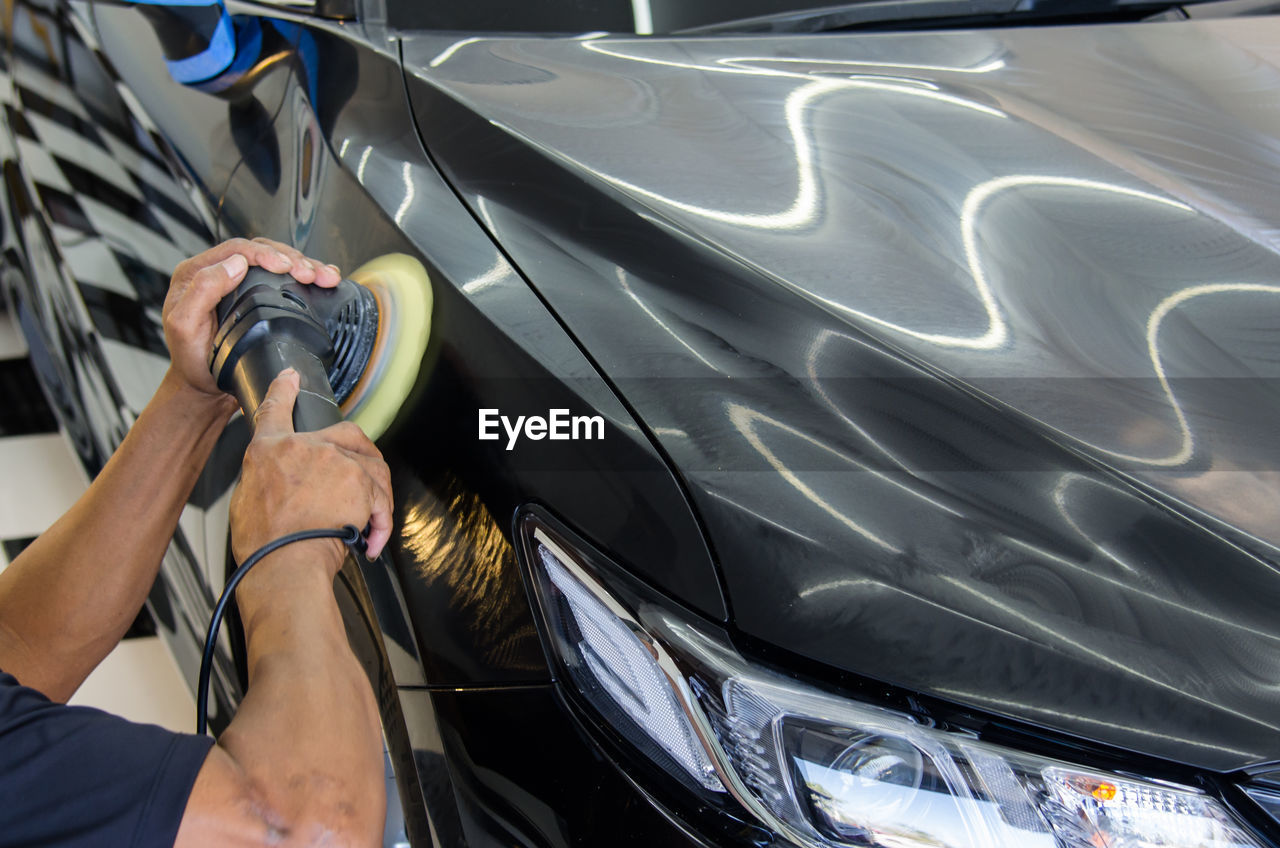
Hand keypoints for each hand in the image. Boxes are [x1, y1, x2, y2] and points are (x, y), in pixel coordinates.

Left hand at [161, 237, 342, 402]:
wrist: (205, 387)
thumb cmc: (191, 360)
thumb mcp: (185, 325)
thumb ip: (203, 290)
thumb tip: (235, 264)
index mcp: (196, 273)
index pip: (236, 249)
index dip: (265, 254)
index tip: (285, 266)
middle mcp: (218, 273)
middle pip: (261, 251)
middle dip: (292, 259)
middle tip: (311, 274)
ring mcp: (239, 284)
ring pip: (276, 261)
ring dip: (304, 265)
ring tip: (325, 276)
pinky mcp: (256, 296)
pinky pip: (283, 278)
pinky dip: (305, 277)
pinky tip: (321, 280)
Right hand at [230, 369, 393, 571]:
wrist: (282, 562)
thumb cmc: (265, 544)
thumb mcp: (246, 501)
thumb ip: (269, 480)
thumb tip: (282, 485)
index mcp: (268, 450)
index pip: (275, 410)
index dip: (284, 389)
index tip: (290, 377)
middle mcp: (304, 447)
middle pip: (346, 434)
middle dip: (360, 456)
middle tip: (363, 483)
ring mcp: (335, 461)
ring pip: (372, 467)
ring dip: (375, 497)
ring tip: (366, 525)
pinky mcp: (361, 481)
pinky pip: (382, 497)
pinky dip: (380, 523)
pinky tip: (370, 540)